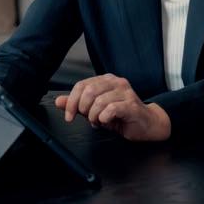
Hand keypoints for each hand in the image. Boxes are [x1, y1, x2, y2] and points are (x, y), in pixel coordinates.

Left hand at [54, 73, 170, 140]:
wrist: (145, 124)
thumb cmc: (120, 116)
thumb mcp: (94, 110)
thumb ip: (77, 104)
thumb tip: (59, 101)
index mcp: (106, 80)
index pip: (82, 85)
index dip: (71, 101)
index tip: (69, 116)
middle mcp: (116, 82)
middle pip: (89, 91)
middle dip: (83, 109)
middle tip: (88, 119)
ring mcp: (125, 92)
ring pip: (99, 101)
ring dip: (94, 116)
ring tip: (99, 121)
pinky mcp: (132, 104)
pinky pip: (111, 109)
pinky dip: (104, 118)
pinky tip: (107, 121)